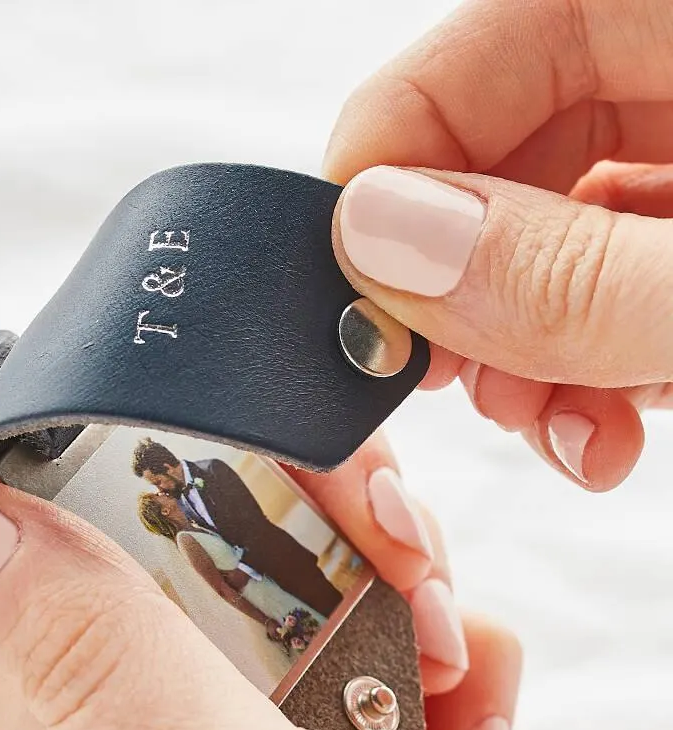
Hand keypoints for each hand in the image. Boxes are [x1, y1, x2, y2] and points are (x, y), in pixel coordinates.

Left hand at [0, 466, 620, 729]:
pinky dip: (423, 657)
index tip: (251, 462)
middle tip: (393, 575)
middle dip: (300, 521)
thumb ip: (105, 670)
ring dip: (379, 588)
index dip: (132, 462)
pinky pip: (351, 646)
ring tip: (440, 669)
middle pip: (176, 542)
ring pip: (278, 582)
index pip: (36, 537)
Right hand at [324, 0, 672, 491]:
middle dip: (465, 302)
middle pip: (496, 162)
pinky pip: (608, 278)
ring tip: (568, 431)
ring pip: (544, 237)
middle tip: (464, 388)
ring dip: (528, 355)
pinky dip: (594, 361)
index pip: (464, 56)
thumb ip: (567, 273)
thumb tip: (378, 242)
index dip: (383, 182)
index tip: (359, 307)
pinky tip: (611, 419)